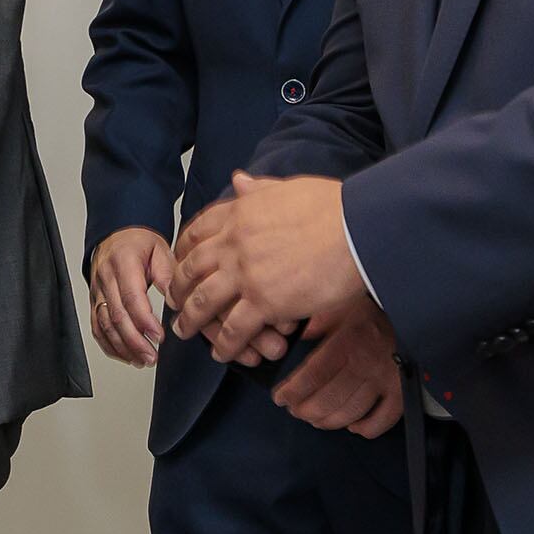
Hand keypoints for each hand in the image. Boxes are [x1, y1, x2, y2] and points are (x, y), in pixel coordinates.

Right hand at [88, 227, 174, 365]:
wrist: (117, 234)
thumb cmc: (139, 242)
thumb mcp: (160, 250)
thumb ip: (168, 275)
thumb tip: (176, 301)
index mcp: (123, 262)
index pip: (131, 297)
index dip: (144, 320)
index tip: (159, 336)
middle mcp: (106, 278)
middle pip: (116, 316)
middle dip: (134, 341)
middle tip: (151, 356)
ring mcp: (97, 291)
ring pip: (105, 325)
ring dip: (123, 347)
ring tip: (142, 360)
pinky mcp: (94, 302)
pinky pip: (97, 327)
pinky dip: (109, 345)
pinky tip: (125, 355)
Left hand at [167, 171, 366, 366]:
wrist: (357, 228)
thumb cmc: (333, 208)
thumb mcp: (288, 188)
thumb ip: (259, 189)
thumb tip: (238, 179)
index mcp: (240, 212)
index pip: (198, 231)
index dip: (184, 250)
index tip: (180, 262)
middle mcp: (235, 242)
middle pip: (192, 268)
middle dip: (179, 287)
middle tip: (175, 301)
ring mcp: (246, 273)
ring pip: (204, 301)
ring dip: (191, 320)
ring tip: (184, 332)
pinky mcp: (264, 301)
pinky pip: (234, 328)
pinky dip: (224, 344)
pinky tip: (221, 354)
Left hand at [273, 301, 403, 437]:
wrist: (414, 315)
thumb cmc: (374, 313)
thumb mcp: (342, 306)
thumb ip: (318, 322)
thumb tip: (297, 337)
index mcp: (348, 341)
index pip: (313, 375)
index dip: (293, 392)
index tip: (280, 398)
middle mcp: (366, 363)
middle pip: (328, 399)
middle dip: (305, 410)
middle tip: (296, 410)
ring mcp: (385, 380)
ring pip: (351, 413)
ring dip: (328, 421)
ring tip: (316, 418)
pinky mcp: (402, 392)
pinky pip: (383, 420)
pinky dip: (366, 428)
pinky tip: (353, 425)